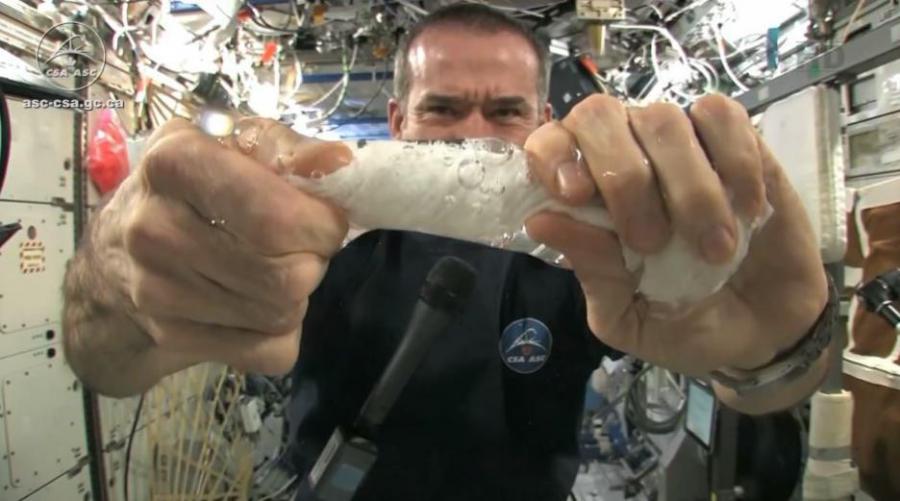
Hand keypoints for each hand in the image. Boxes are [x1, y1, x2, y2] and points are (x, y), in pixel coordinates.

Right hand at [91, 117, 349, 374]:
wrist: (111, 262)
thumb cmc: (185, 189)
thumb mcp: (225, 144)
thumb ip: (286, 148)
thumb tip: (340, 163)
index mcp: (174, 166)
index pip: (277, 218)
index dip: (323, 224)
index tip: (324, 218)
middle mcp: (156, 229)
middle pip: (289, 274)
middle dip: (314, 260)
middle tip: (301, 246)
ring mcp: (159, 292)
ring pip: (283, 314)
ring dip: (298, 295)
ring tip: (275, 270)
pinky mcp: (173, 338)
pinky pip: (271, 351)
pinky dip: (281, 333)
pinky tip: (259, 305)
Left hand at [523, 94, 827, 375]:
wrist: (764, 330)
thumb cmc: (684, 322)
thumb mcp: (628, 317)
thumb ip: (591, 271)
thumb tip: (540, 221)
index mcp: (585, 194)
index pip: (548, 142)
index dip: (553, 155)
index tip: (575, 195)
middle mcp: (624, 154)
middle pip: (599, 115)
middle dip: (623, 177)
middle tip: (650, 242)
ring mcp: (679, 142)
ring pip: (664, 119)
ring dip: (688, 189)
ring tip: (713, 250)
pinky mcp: (736, 137)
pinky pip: (722, 117)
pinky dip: (735, 162)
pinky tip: (747, 209)